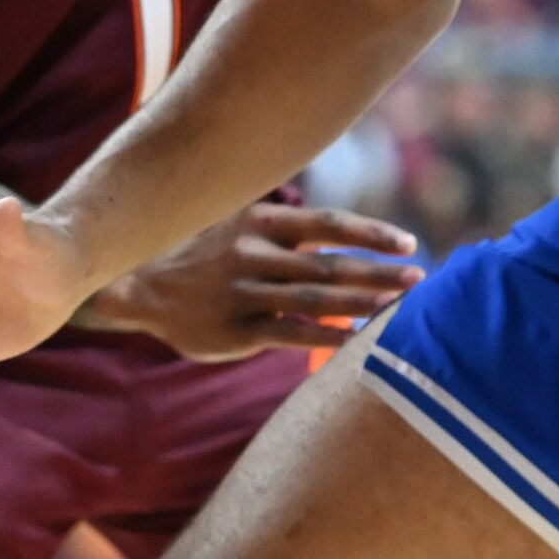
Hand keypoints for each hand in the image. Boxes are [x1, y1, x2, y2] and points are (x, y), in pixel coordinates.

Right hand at [91, 200, 423, 357]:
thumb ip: (284, 222)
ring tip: (400, 308)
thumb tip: (339, 223)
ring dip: (363, 303)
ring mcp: (245, 292)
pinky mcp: (235, 330)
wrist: (137, 284)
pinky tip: (357, 340)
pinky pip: (290, 333)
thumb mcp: (237, 218)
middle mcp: (256, 253)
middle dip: (380, 272)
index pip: (328, 223)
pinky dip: (327, 335)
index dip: (371, 233)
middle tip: (421, 279)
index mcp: (261, 222)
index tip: (409, 244)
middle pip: (331, 263)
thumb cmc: (200, 250)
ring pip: (316, 298)